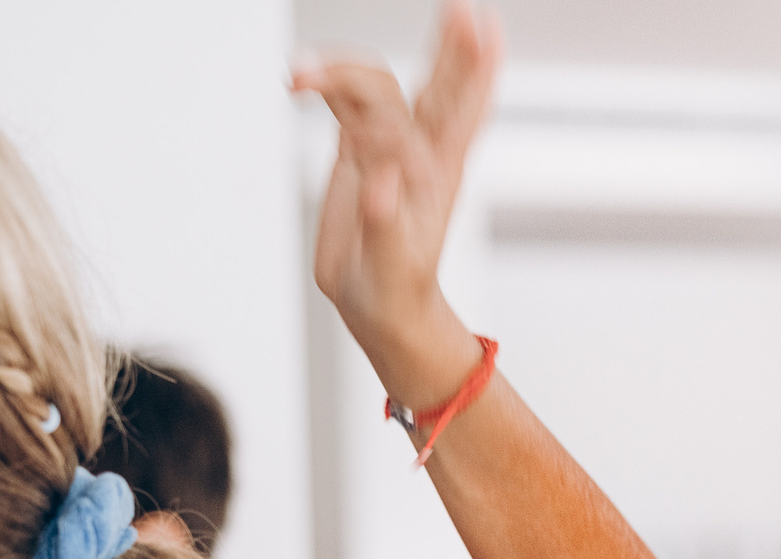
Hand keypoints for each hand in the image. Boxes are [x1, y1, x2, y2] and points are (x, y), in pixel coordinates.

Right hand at [292, 1, 502, 386]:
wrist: (379, 306)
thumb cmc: (395, 292)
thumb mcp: (392, 267)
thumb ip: (386, 224)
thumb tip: (382, 179)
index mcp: (438, 175)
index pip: (461, 111)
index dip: (474, 70)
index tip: (483, 27)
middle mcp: (420, 152)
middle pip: (436, 84)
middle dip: (447, 44)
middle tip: (457, 5)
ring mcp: (390, 146)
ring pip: (374, 87)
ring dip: (339, 71)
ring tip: (297, 75)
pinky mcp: (358, 149)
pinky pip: (345, 102)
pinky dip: (323, 85)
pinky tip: (298, 79)